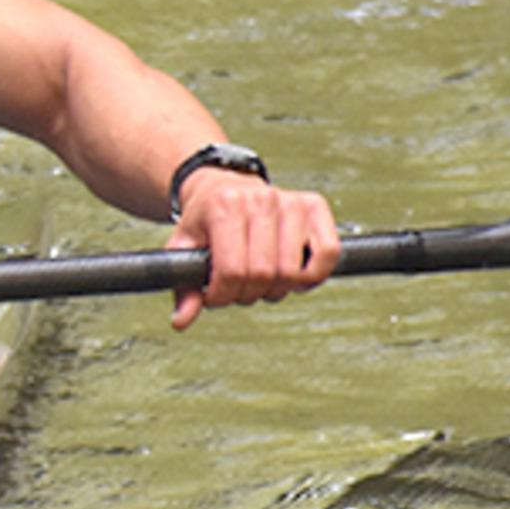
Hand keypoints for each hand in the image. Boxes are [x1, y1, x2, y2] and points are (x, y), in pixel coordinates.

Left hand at [171, 170, 338, 327]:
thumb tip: (181, 321)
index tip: (216, 296)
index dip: (224, 295)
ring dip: (276, 290)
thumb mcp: (183, 248)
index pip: (233, 271)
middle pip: (263, 274)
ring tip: (261, 282)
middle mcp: (260, 199)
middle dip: (247, 294)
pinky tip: (295, 278)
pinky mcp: (315, 206)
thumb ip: (183, 285)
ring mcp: (290, 201)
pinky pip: (328, 252)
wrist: (223, 187)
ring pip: (292, 270)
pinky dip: (314, 275)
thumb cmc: (205, 221)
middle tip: (238, 290)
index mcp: (224, 206)